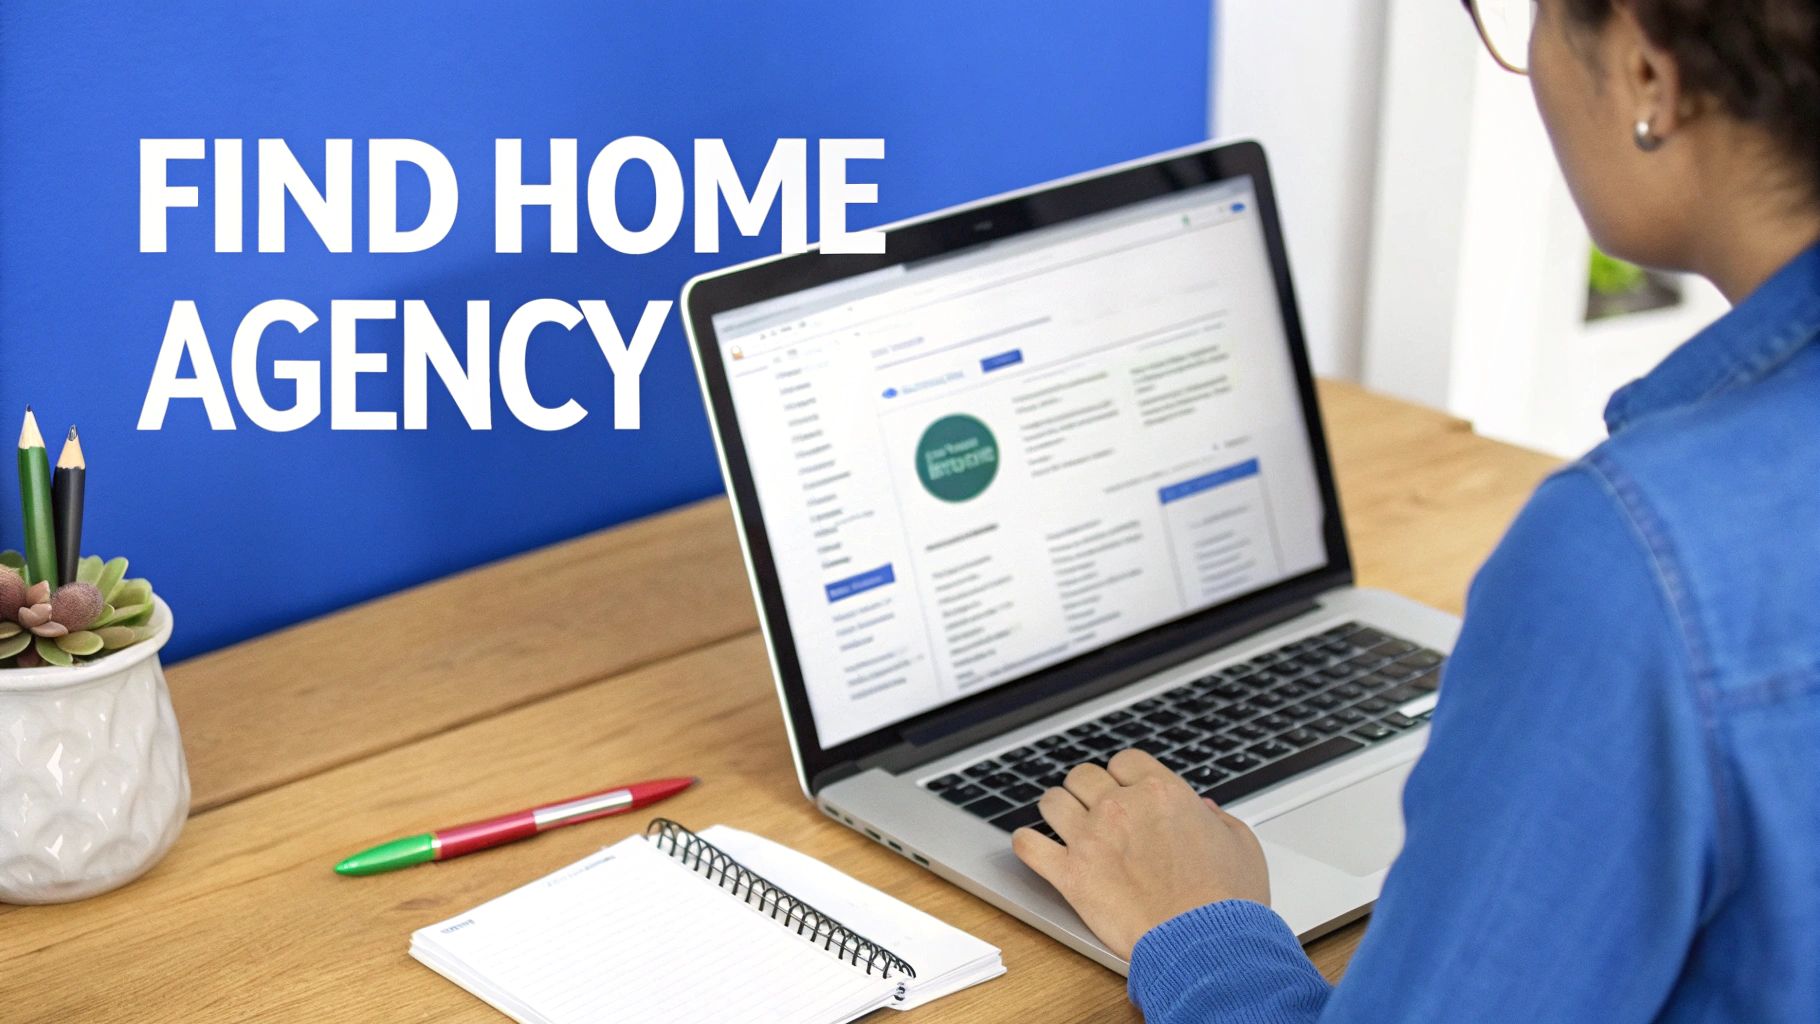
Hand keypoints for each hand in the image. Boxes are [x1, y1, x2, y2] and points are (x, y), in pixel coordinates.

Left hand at [1012, 748, 1270, 960]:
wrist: (1205, 943)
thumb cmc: (1227, 901)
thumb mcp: (1241, 845)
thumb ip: (1220, 820)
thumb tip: (1205, 812)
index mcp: (1162, 792)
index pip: (1125, 761)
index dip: (1123, 775)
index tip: (1125, 789)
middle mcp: (1122, 807)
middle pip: (1083, 775)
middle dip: (1087, 789)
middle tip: (1093, 807)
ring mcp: (1091, 838)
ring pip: (1052, 801)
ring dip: (1056, 809)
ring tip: (1062, 822)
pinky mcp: (1071, 875)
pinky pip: (1028, 846)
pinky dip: (1027, 844)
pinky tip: (1033, 847)